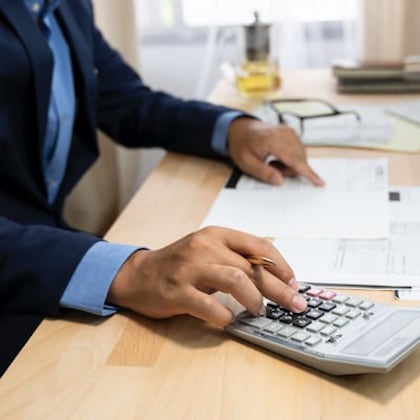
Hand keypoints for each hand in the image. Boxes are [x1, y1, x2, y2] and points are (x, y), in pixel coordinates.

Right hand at [107, 226, 306, 326]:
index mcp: (216, 234)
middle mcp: (205, 246)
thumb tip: (272, 277)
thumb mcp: (208, 251)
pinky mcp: (178, 291)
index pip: (259, 245)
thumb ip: (235, 258)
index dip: (281, 265)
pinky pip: (210, 306)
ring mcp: (190, 268)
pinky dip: (226, 316)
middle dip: (279, 288)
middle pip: (252, 266)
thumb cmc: (179, 264)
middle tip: (295, 304)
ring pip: (236, 280)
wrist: (138, 274)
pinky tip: (230, 320)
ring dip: (255, 300)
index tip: (293, 282)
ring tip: (260, 311)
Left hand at [227, 117, 324, 185]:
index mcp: (273, 141)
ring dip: (288, 165)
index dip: (307, 173)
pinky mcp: (292, 133)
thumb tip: (279, 181)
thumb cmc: (242, 146)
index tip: (320, 182)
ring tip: (272, 161)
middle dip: (287, 170)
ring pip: (300, 157)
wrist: (240, 129)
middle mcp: (285, 134)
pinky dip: (290, 158)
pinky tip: (277, 156)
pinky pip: (298, 152)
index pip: (294, 160)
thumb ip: (263, 173)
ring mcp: (290, 132)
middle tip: (270, 167)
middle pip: (299, 161)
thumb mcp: (246, 163)